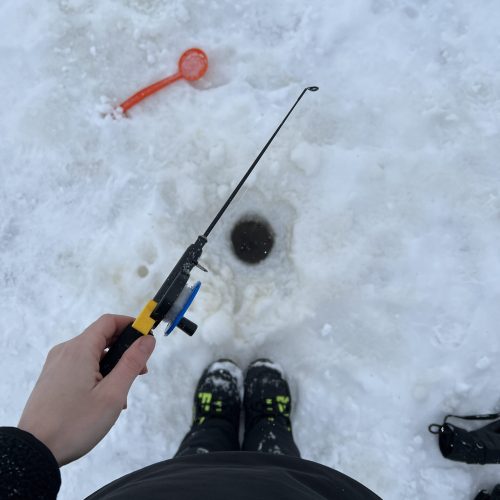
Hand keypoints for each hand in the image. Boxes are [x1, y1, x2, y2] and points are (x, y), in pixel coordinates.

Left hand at [18, 314, 155, 465]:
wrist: (34, 451)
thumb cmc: (75, 422)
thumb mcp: (113, 393)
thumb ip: (132, 362)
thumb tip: (147, 339)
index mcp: (80, 349)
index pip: (109, 321)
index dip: (131, 324)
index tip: (148, 337)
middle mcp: (66, 351)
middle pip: (102, 338)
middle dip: (125, 350)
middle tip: (141, 371)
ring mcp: (57, 365)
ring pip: (92, 355)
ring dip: (112, 367)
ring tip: (121, 395)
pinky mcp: (53, 378)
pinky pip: (81, 367)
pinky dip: (98, 375)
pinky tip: (104, 400)